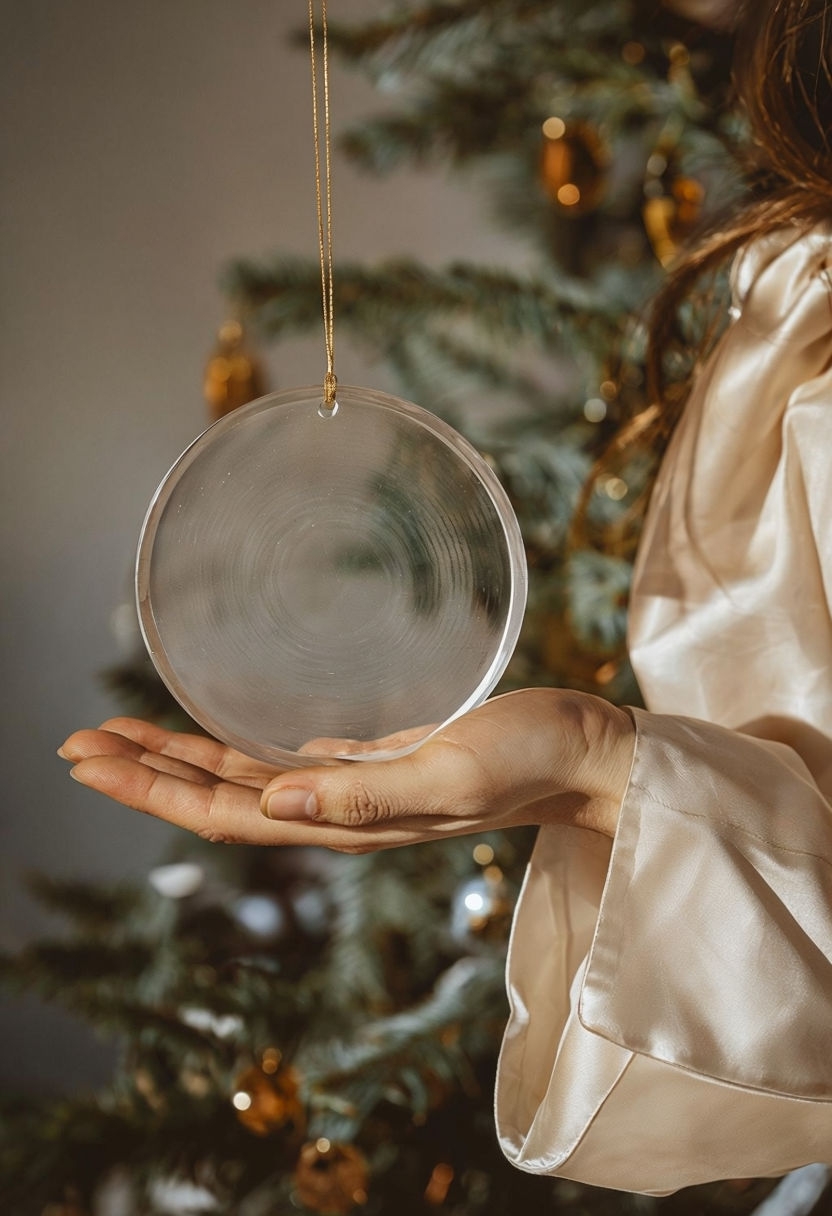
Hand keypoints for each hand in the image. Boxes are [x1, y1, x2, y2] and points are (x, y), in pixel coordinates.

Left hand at [58, 690, 633, 852]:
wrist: (585, 755)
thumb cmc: (529, 758)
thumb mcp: (450, 772)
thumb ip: (366, 794)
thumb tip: (269, 802)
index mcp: (348, 821)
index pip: (225, 814)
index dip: (151, 790)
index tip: (86, 758)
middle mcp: (341, 812)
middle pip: (221, 799)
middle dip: (146, 773)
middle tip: (77, 739)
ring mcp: (359, 789)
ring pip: (249, 779)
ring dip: (185, 759)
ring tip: (127, 733)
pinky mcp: (381, 762)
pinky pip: (293, 761)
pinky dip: (245, 750)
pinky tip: (227, 742)